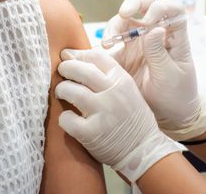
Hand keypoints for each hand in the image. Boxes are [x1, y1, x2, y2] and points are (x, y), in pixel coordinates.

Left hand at [55, 49, 180, 182]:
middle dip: (66, 68)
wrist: (144, 151)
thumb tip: (77, 58)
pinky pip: (66, 118)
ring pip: (70, 90)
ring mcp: (102, 112)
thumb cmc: (132, 119)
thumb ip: (108, 77)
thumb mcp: (128, 91)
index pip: (96, 56)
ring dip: (62, 90)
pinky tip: (68, 119)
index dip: (78, 54)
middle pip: (81, 70)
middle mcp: (113, 93)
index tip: (67, 55)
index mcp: (122, 81)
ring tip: (61, 93)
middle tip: (61, 72)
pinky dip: (64, 118)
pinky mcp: (90, 132)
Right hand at [104, 0, 205, 139]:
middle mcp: (155, 34)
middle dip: (133, 3)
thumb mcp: (170, 76)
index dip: (161, 7)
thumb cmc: (177, 95)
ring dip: (114, 27)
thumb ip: (159, 53)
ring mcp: (137, 43)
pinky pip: (110, 43)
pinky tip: (99, 54)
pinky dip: (102, 45)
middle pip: (144, 5)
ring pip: (123, 21)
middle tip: (124, 13)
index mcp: (174, 36)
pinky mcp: (122, 55)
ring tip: (109, 44)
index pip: (172, 8)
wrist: (168, 117)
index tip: (150, 21)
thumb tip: (153, 29)